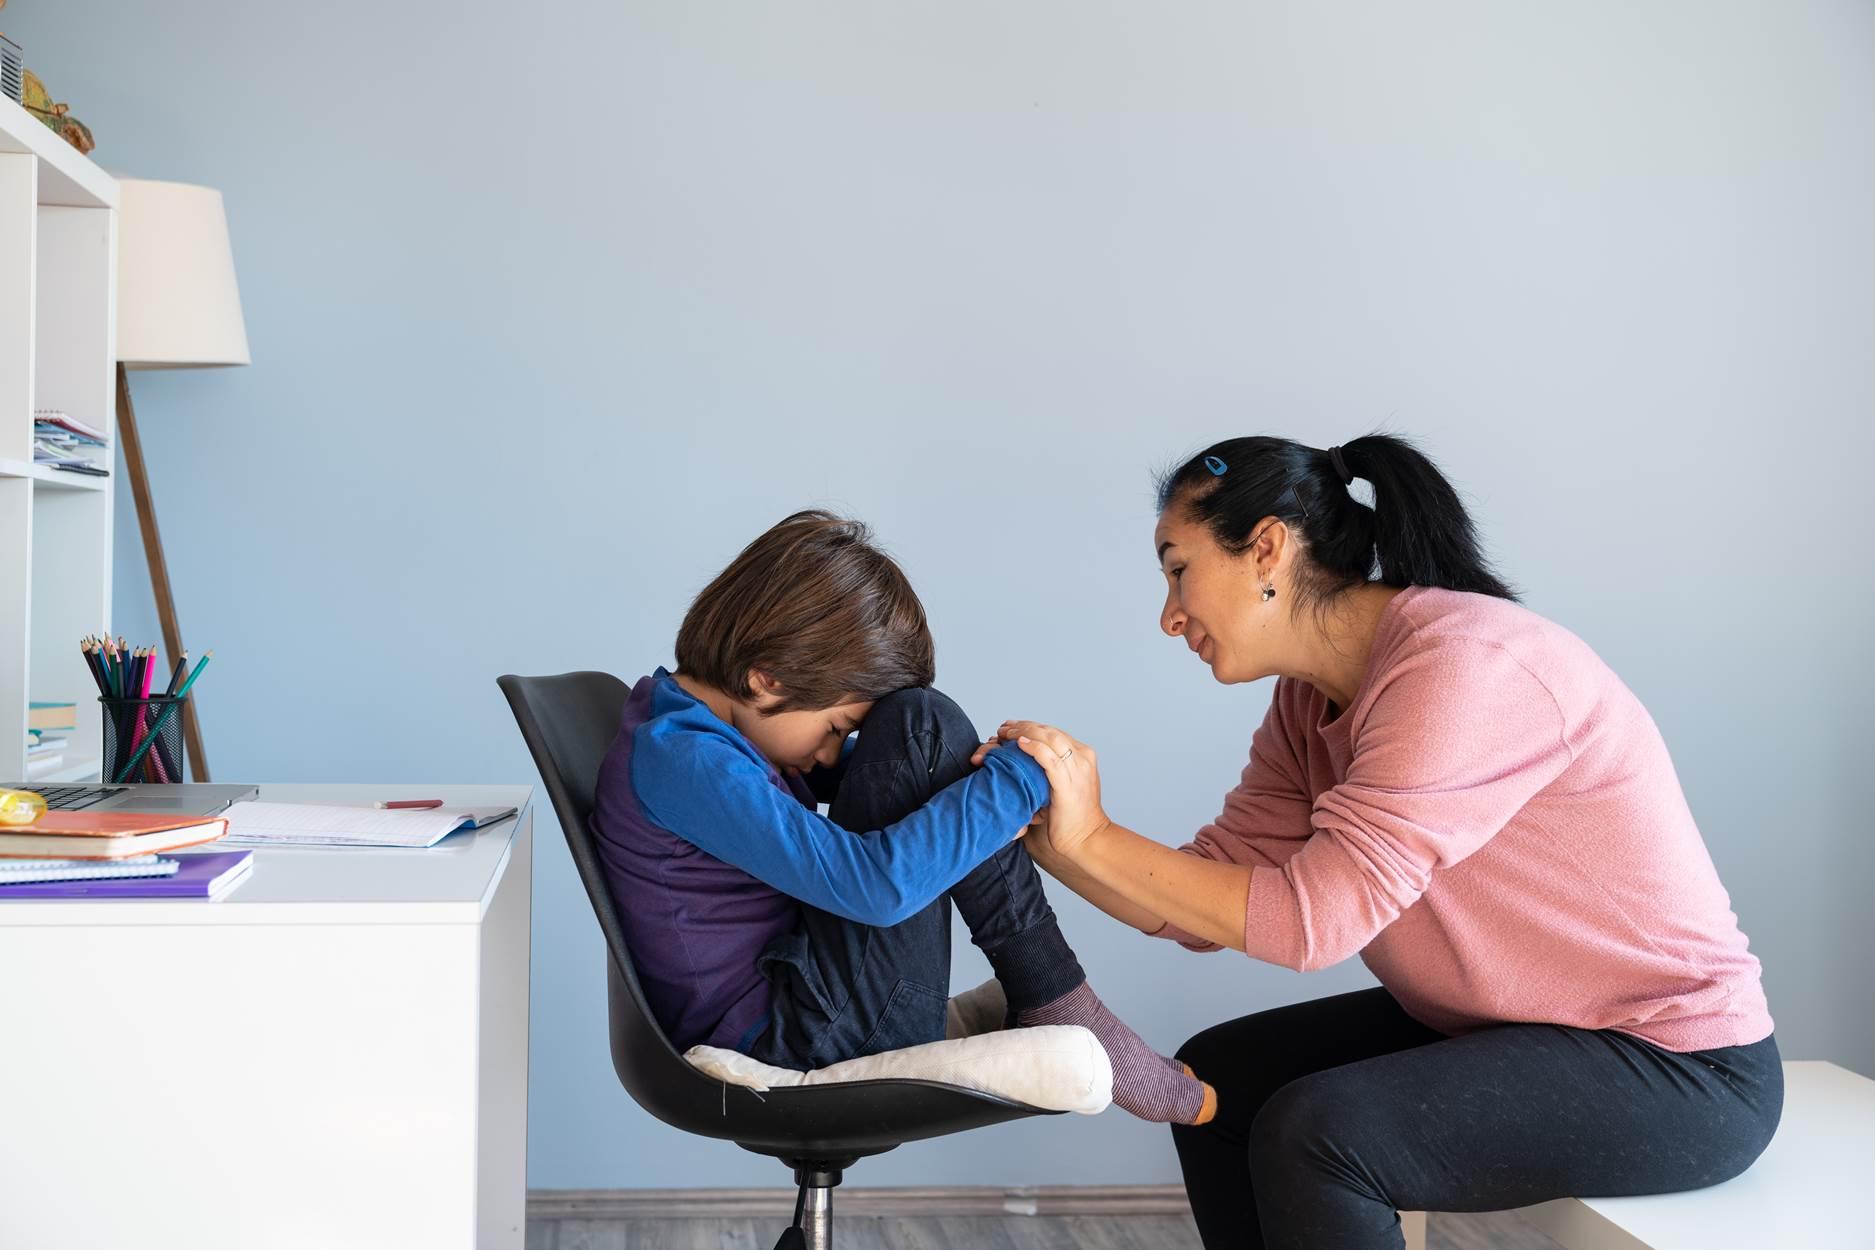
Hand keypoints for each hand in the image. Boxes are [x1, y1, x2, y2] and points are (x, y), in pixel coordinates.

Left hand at [977, 720, 1108, 856]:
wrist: (1086, 839)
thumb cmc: (1072, 817)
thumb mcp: (1064, 784)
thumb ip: (1052, 769)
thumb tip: (1027, 758)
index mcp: (1083, 756)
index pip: (1054, 732)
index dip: (1030, 727)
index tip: (1010, 728)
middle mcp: (1082, 758)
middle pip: (1050, 731)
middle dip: (1023, 726)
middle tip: (1003, 728)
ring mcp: (1077, 769)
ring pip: (1049, 738)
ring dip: (1024, 732)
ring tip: (1005, 734)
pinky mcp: (1067, 783)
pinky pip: (1049, 758)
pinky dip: (1033, 747)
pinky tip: (1019, 744)